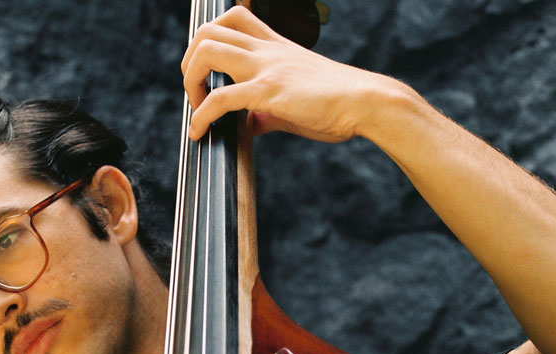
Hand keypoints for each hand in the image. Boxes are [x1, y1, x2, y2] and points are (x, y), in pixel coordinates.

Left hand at [181, 5, 376, 142]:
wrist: (365, 102)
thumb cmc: (336, 105)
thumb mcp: (292, 104)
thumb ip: (265, 111)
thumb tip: (246, 126)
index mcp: (275, 47)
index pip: (234, 19)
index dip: (210, 40)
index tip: (208, 74)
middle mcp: (267, 50)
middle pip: (209, 29)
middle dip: (190, 60)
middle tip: (195, 91)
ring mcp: (266, 67)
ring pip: (208, 51)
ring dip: (190, 80)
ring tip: (195, 108)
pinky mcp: (268, 91)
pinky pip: (220, 99)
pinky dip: (200, 116)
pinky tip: (198, 132)